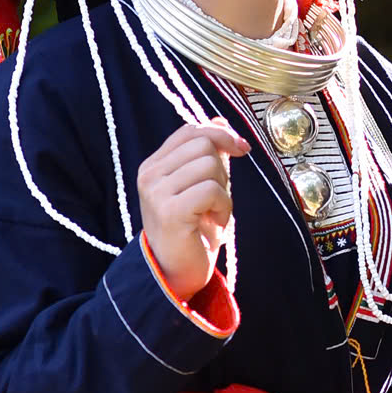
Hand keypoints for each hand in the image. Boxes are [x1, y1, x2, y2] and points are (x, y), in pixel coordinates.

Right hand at [137, 120, 250, 299]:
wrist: (177, 272)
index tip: (241, 149)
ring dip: (224, 191)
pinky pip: (212, 190)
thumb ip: (208, 155)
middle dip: (223, 168)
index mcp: (154, 166)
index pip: (190, 131)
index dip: (221, 134)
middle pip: (203, 144)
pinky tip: (213, 223)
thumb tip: (219, 120)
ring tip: (213, 212)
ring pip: (210, 165)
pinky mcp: (170, 211)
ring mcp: (156, 193)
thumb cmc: (192, 228)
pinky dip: (224, 207)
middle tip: (217, 196)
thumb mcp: (201, 184)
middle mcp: (149, 175)